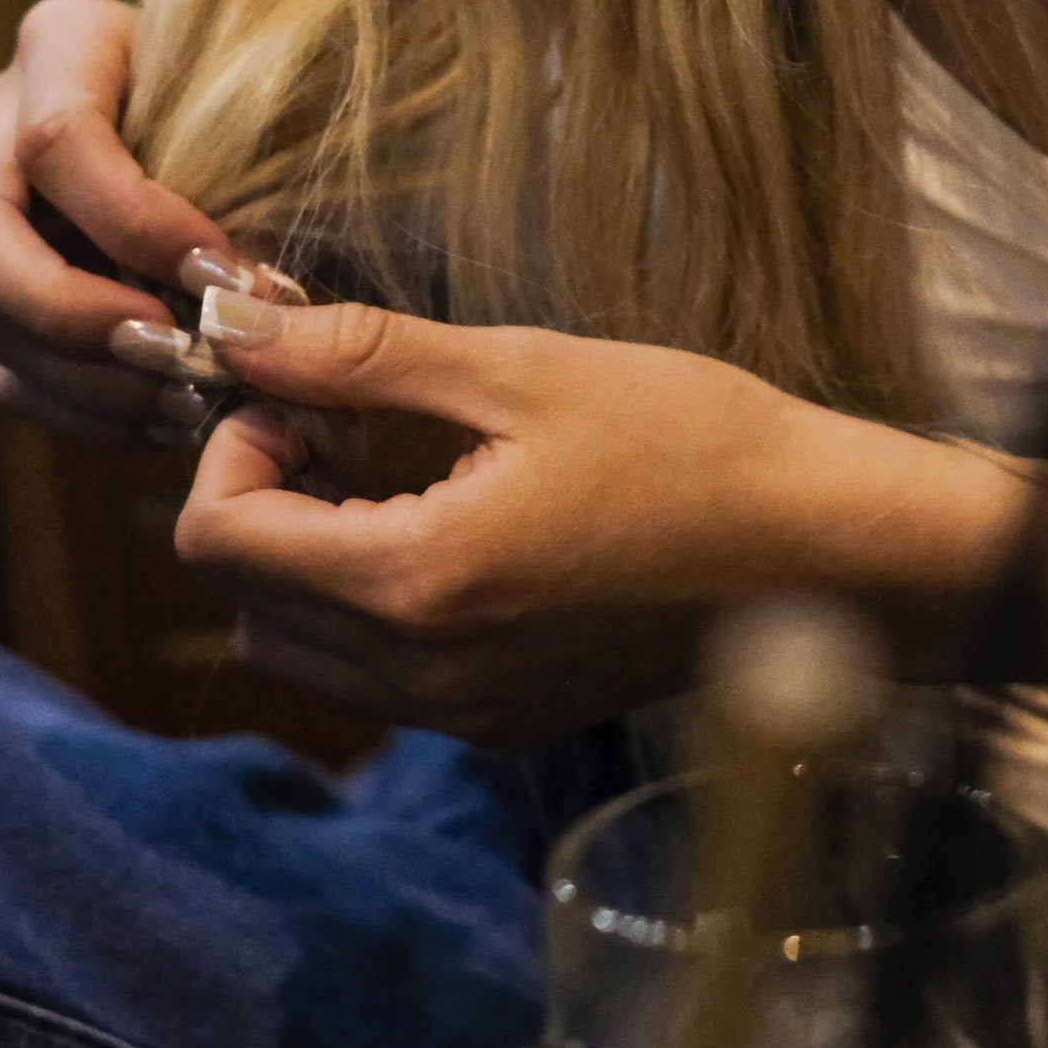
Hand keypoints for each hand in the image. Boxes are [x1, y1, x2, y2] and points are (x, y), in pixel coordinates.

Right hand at [0, 0, 241, 445]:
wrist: (273, 121)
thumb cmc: (287, 99)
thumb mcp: (281, 107)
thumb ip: (264, 181)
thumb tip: (252, 301)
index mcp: (67, 44)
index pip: (56, 138)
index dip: (131, 221)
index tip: (221, 277)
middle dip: (63, 306)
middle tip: (167, 349)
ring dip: (89, 377)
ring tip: (191, 399)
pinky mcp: (4, 295)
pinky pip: (13, 376)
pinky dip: (91, 412)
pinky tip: (171, 417)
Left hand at [177, 297, 832, 743]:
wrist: (831, 551)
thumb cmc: (696, 443)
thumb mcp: (525, 369)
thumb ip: (363, 353)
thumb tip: (234, 325)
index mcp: (415, 582)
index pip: (216, 541)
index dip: (234, 449)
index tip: (308, 392)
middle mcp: (423, 676)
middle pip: (242, 605)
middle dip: (262, 501)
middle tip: (347, 423)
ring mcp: (467, 714)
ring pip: (298, 653)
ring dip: (306, 560)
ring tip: (397, 472)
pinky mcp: (508, 723)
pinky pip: (377, 680)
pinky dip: (368, 606)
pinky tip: (453, 525)